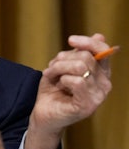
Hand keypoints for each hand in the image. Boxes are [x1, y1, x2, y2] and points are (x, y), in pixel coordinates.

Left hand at [25, 33, 112, 148]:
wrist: (43, 112)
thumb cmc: (53, 89)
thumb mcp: (64, 66)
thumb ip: (78, 53)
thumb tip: (100, 35)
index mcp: (101, 73)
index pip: (103, 51)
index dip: (87, 42)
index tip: (70, 40)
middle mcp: (104, 85)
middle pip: (86, 57)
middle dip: (62, 59)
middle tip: (52, 68)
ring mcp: (98, 96)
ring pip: (80, 67)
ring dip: (58, 68)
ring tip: (52, 76)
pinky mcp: (88, 106)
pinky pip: (77, 81)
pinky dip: (62, 79)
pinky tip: (59, 86)